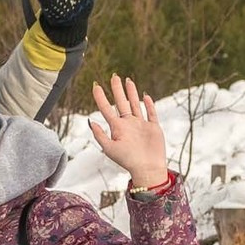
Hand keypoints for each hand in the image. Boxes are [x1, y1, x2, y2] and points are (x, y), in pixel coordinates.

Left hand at [86, 76, 169, 192]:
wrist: (147, 168)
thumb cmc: (127, 160)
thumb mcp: (110, 148)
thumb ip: (100, 135)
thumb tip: (91, 121)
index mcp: (117, 128)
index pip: (106, 109)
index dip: (100, 97)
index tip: (95, 85)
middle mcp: (128, 124)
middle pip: (122, 103)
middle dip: (117, 90)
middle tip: (114, 76)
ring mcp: (141, 125)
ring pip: (135, 105)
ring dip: (132, 93)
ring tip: (128, 80)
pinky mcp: (153, 127)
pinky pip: (151, 113)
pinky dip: (149, 104)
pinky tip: (145, 96)